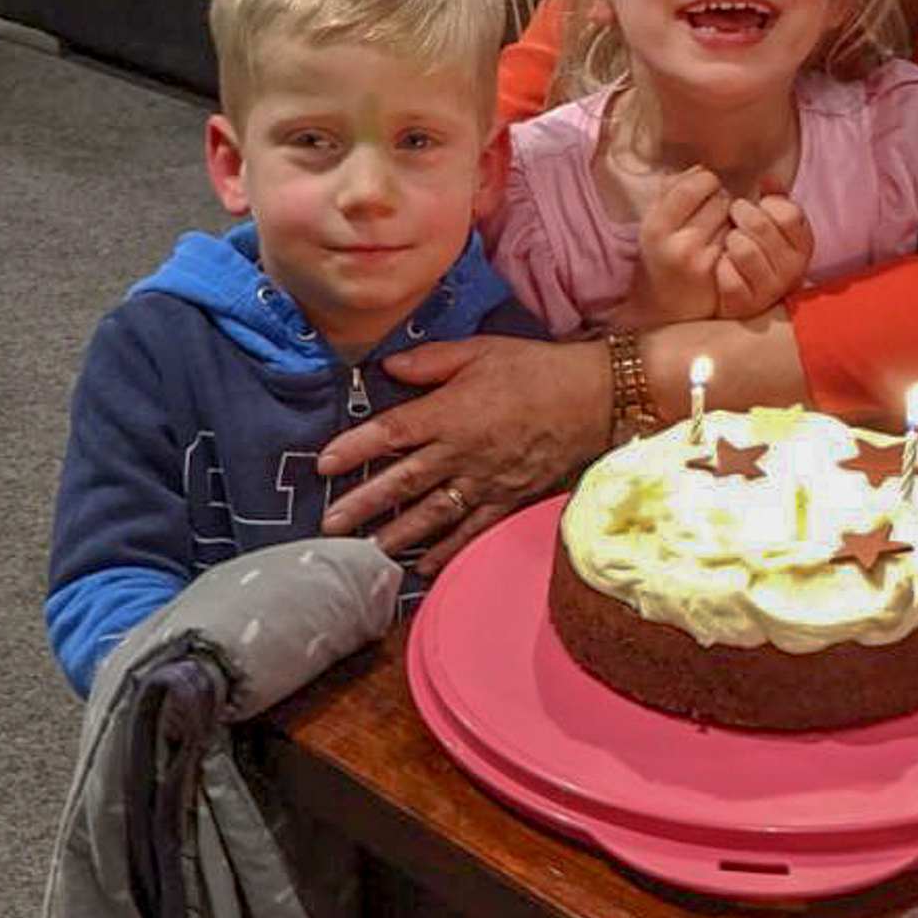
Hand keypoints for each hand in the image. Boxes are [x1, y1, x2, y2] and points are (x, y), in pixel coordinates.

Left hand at [315, 334, 609, 575]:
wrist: (592, 398)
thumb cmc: (534, 369)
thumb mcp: (481, 351)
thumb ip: (432, 362)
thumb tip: (388, 368)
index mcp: (451, 412)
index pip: (392, 433)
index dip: (355, 449)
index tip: (324, 464)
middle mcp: (462, 451)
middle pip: (404, 482)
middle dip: (363, 503)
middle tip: (330, 525)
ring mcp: (486, 480)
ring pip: (433, 513)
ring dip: (397, 533)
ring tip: (367, 551)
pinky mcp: (509, 498)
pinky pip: (473, 529)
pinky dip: (448, 549)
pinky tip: (424, 565)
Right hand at [629, 166, 731, 322]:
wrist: (662, 312)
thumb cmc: (660, 258)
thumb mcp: (654, 223)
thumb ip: (671, 191)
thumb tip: (699, 168)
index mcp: (655, 226)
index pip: (694, 183)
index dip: (705, 181)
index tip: (703, 189)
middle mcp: (678, 245)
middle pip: (720, 199)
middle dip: (721, 201)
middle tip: (712, 213)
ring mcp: (704, 263)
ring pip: (735, 219)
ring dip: (733, 219)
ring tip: (719, 231)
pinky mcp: (723, 276)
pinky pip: (741, 240)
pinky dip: (739, 239)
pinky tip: (728, 248)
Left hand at [715, 187, 813, 317]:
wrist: (736, 291)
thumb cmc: (756, 246)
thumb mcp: (771, 219)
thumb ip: (775, 197)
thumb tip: (767, 179)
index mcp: (803, 245)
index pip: (789, 214)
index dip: (768, 204)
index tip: (758, 204)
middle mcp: (793, 270)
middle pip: (762, 226)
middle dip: (742, 214)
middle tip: (735, 216)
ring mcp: (770, 290)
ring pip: (744, 250)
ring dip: (731, 240)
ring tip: (729, 243)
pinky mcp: (745, 306)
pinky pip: (729, 278)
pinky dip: (721, 268)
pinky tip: (721, 266)